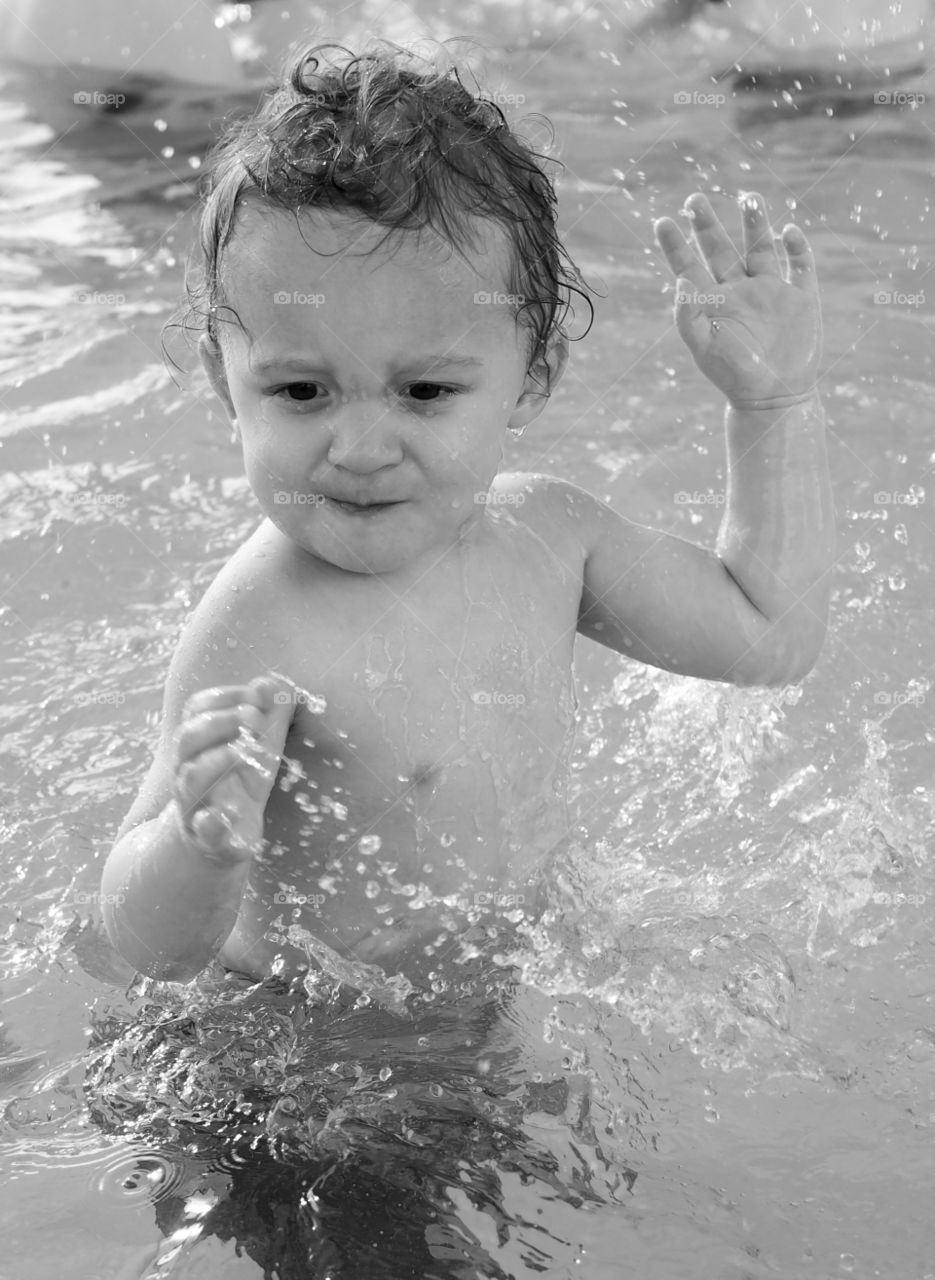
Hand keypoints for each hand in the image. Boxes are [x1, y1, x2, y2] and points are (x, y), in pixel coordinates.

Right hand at [173, 676, 293, 860]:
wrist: (220, 841)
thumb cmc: (240, 783)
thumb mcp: (258, 745)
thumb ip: (267, 712)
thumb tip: (269, 683)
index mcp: (200, 743)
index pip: (196, 709)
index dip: (223, 697)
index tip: (255, 696)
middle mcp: (189, 770)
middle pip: (188, 738)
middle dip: (221, 721)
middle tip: (254, 718)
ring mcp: (196, 804)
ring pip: (191, 778)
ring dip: (219, 759)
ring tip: (247, 749)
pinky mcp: (211, 839)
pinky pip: (204, 830)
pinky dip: (215, 820)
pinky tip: (234, 810)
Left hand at [654, 192, 820, 408]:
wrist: (774, 396)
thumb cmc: (733, 374)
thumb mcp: (704, 347)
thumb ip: (688, 315)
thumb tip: (680, 279)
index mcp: (712, 302)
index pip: (689, 266)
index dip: (675, 245)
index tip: (662, 221)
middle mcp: (739, 290)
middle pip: (720, 249)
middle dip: (707, 224)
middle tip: (694, 199)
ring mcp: (770, 291)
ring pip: (760, 247)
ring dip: (755, 222)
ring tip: (748, 197)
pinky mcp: (800, 297)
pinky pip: (800, 265)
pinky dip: (797, 247)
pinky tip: (789, 231)